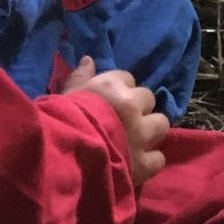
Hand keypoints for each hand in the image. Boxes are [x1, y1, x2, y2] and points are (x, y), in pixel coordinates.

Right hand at [62, 56, 168, 186]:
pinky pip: (158, 158)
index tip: (110, 101)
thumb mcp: (67, 95)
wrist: (65, 157)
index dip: (120, 89)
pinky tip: (138, 163)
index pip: (127, 78)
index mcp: (112, 86)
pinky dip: (150, 161)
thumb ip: (80, 77)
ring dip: (151, 131)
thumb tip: (89, 59)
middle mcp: (132, 106)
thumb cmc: (62, 121)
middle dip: (139, 108)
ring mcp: (141, 135)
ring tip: (137, 140)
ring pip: (161, 124)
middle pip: (148, 98)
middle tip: (126, 121)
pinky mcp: (144, 163)